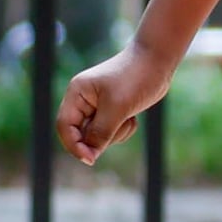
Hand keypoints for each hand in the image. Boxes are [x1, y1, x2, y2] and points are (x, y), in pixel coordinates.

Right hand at [57, 43, 176, 166]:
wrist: (157, 61)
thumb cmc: (135, 78)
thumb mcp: (117, 108)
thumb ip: (101, 133)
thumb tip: (89, 156)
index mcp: (77, 94)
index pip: (64, 126)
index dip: (74, 145)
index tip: (90, 159)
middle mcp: (83, 100)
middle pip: (81, 134)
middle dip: (102, 136)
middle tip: (121, 124)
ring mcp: (97, 106)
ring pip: (98, 136)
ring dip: (115, 133)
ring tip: (128, 117)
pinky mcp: (112, 111)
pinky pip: (111, 132)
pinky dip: (123, 130)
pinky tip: (133, 116)